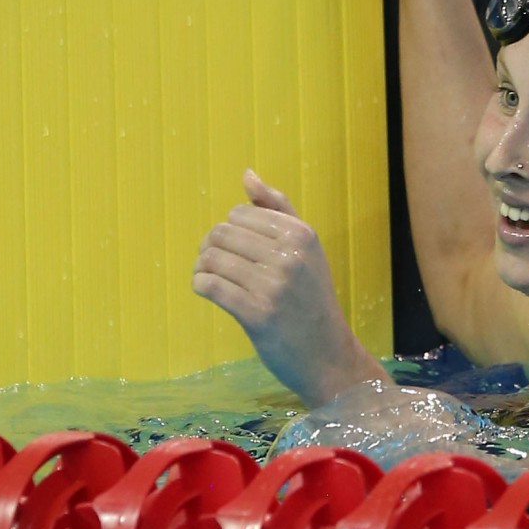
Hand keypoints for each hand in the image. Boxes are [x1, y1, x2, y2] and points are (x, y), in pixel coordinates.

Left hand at [192, 169, 386, 406]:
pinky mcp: (256, 313)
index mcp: (302, 234)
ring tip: (209, 277)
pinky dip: (200, 284)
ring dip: (201, 267)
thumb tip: (247, 174)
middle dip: (210, 246)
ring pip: (211, 258)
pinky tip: (207, 290)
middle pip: (221, 232)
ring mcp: (273, 285)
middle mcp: (289, 255)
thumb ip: (278, 208)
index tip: (233, 248)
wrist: (328, 354)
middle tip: (217, 265)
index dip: (229, 228)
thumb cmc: (312, 299)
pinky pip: (210, 285)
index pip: (240, 213)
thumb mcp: (306, 249)